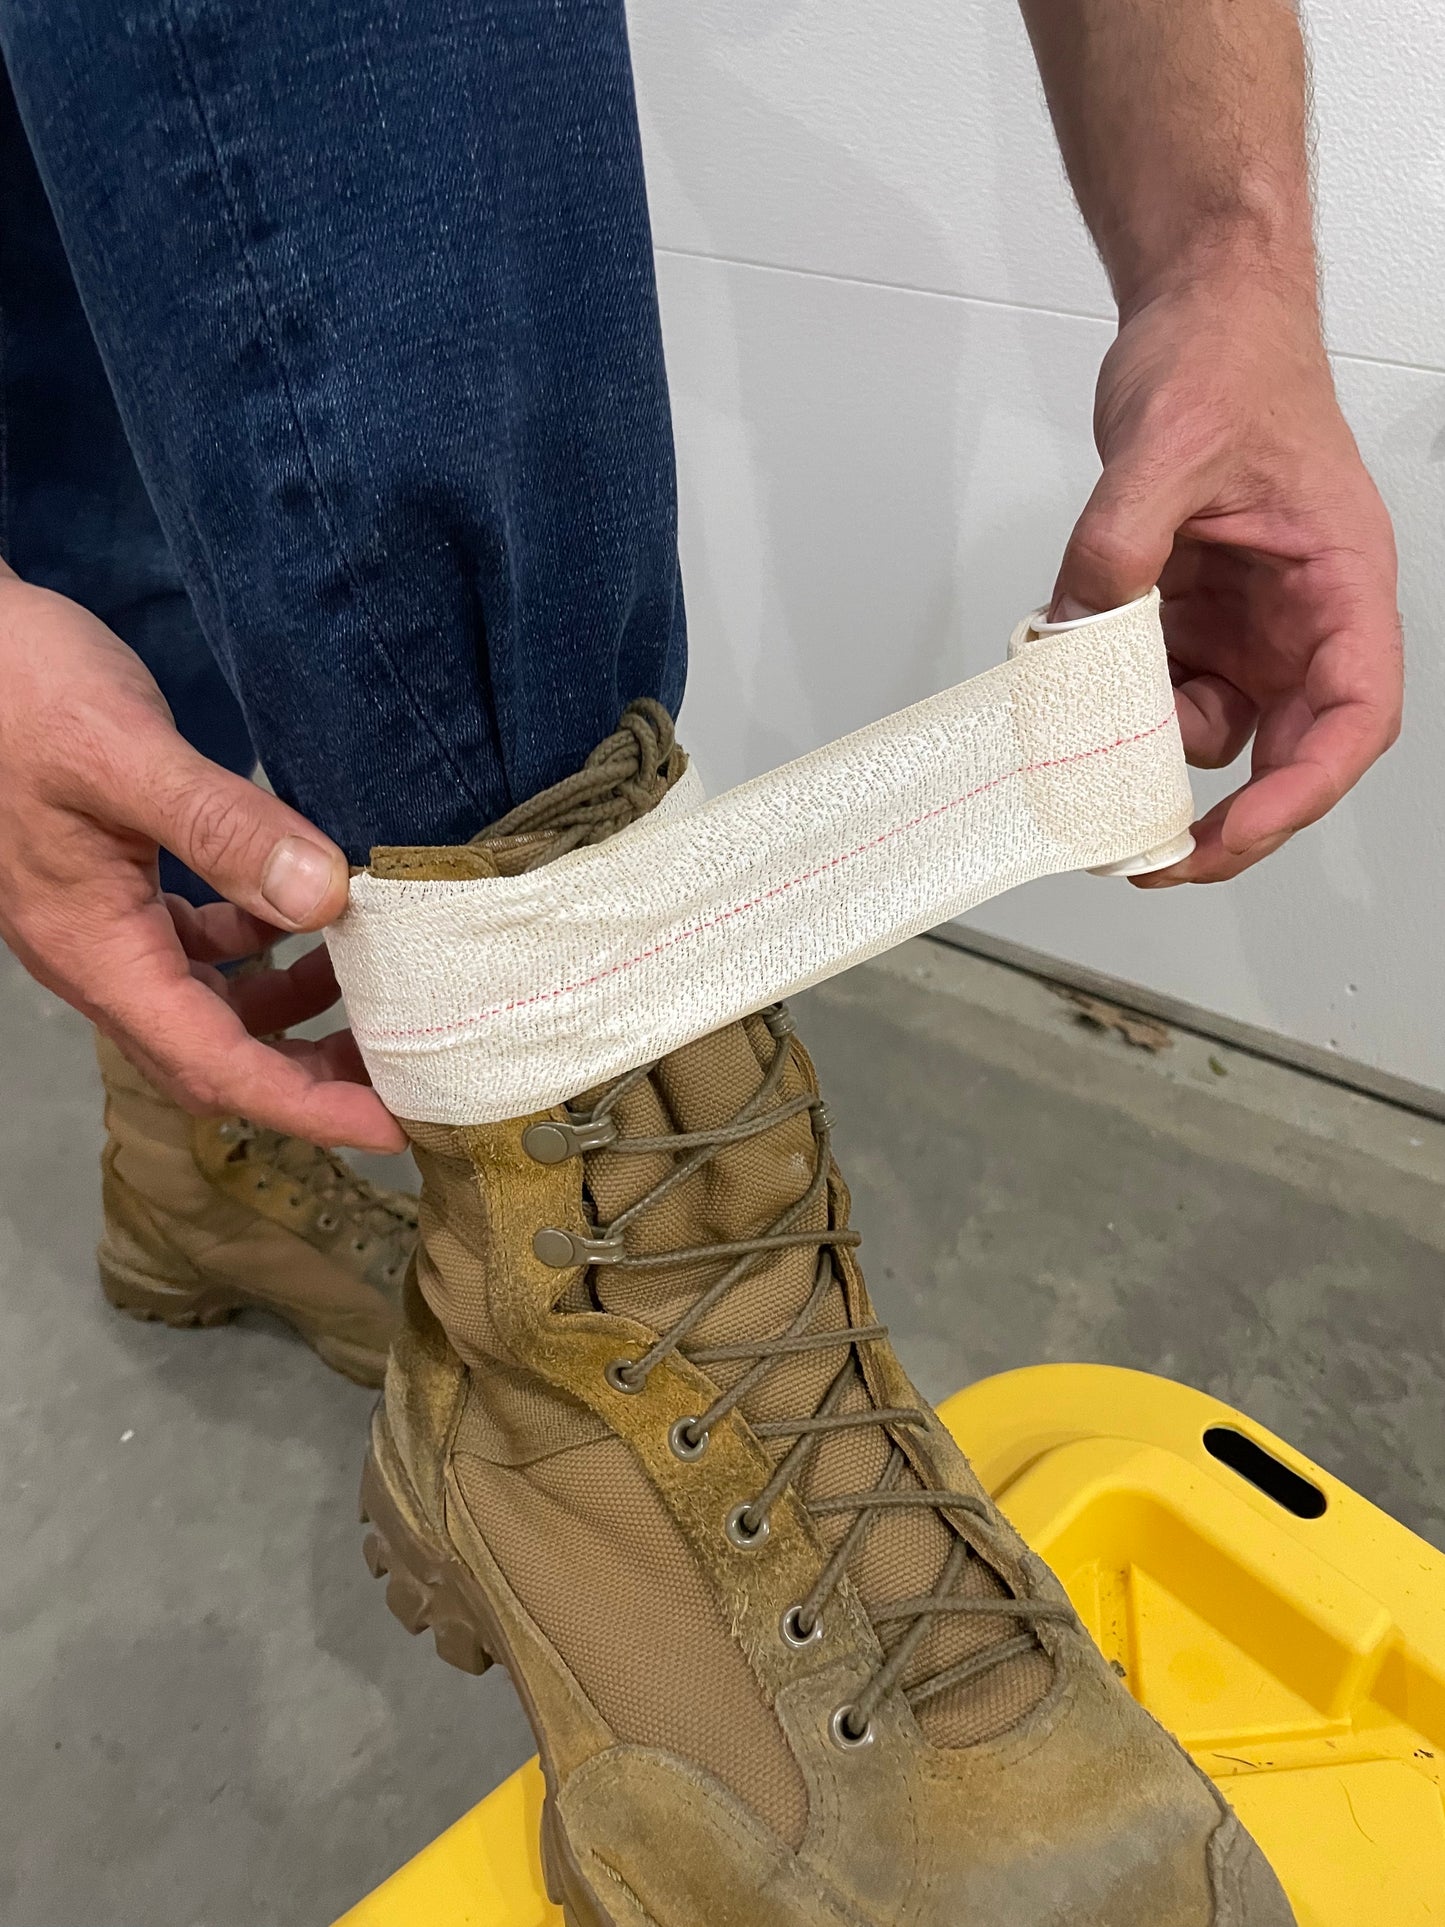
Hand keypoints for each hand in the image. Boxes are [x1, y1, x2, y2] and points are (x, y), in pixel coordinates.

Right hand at [0, 566, 404, 1149]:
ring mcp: (103, 923)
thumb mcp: (125, 753)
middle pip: (218, 1056)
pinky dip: (261, 946)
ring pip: (212, 1006)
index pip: (216, 1066)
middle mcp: (98, 955)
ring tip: (380, 995)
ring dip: (293, 1015)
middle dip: (314, 1076)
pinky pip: (197, 948)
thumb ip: (221, 826)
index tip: (395, 1124)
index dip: (309, 1106)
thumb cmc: (19, 689)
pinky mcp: (114, 885)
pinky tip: (310, 914)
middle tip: (409, 1072)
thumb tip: (325, 896)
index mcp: (96, 950)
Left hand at [1049, 272, 1402, 884]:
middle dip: (1221, 815)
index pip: (1348, 718)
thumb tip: (1077, 630)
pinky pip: (1156, 688)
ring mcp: (1248, 627)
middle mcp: (1303, 621)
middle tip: (1142, 851)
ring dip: (1144, 742)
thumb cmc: (1229, 362)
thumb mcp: (1165, 446)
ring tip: (1084, 708)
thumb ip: (1118, 543)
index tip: (1229, 837)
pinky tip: (1073, 670)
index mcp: (1339, 585)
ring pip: (1206, 729)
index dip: (1298, 796)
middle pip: (1285, 753)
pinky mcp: (1195, 618)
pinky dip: (1113, 698)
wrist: (1200, 317)